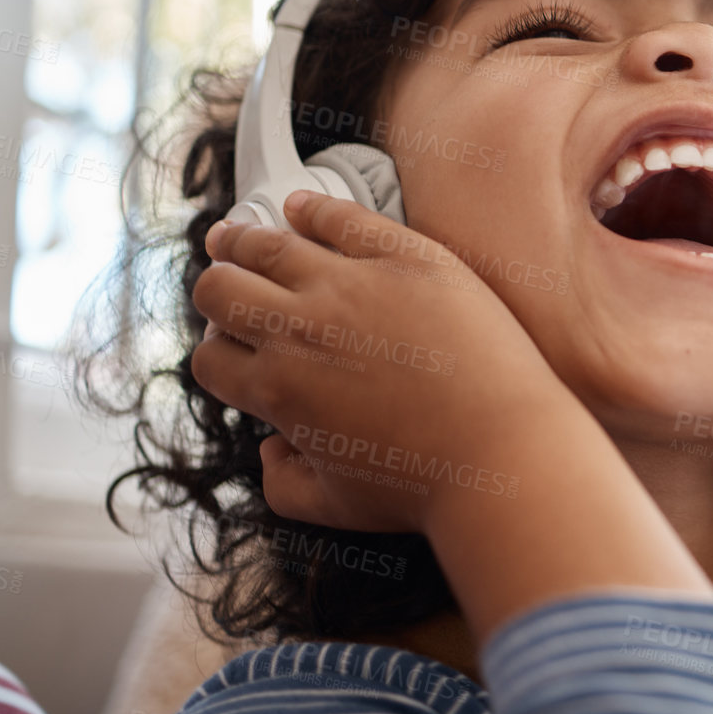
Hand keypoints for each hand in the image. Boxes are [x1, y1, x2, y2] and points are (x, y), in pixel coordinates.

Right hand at [190, 189, 566, 534]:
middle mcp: (301, 329)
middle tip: (221, 286)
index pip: (210, 360)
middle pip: (220, 289)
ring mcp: (352, 284)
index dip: (215, 358)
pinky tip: (303, 207)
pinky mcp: (406, 257)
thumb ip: (283, 483)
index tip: (230, 352)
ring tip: (235, 237)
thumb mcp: (335, 506)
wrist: (502, 451)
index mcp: (278, 390)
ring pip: (268, 244)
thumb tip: (271, 451)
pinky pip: (342, 216)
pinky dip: (313, 208)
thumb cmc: (429, 483)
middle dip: (214, 291)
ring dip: (241, 240)